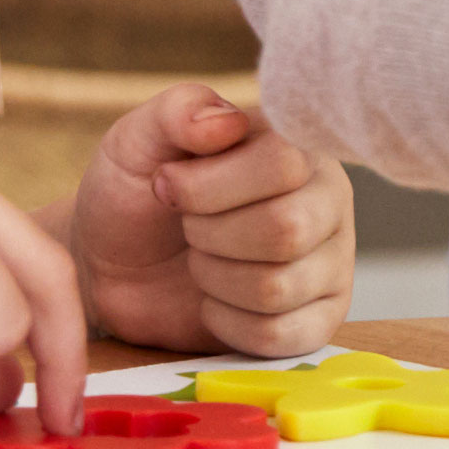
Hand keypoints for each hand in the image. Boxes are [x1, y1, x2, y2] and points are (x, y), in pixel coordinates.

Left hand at [57, 86, 355, 356]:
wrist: (116, 267)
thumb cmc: (134, 194)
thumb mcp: (137, 139)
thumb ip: (178, 112)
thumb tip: (229, 123)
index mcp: (296, 144)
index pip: (283, 164)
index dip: (210, 186)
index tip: (167, 184)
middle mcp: (327, 199)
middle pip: (287, 229)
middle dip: (210, 236)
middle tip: (188, 229)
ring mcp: (331, 263)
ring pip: (278, 286)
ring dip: (215, 279)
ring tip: (202, 261)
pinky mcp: (318, 320)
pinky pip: (280, 336)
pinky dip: (228, 324)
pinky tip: (215, 302)